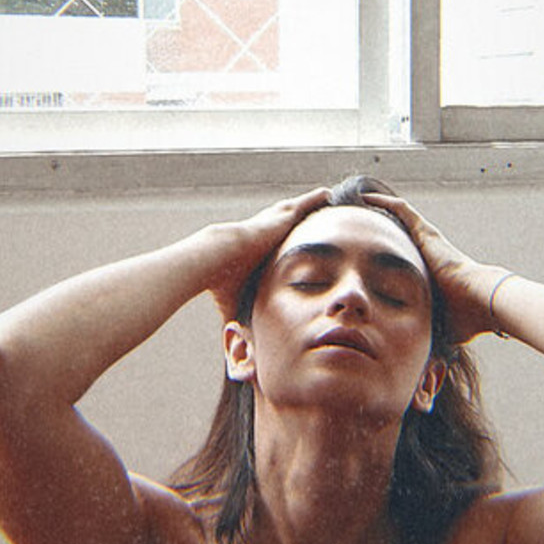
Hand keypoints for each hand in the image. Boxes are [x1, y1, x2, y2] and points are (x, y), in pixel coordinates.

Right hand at [205, 188, 333, 319]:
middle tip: (310, 214)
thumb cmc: (221, 282)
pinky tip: (327, 193)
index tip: (291, 243)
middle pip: (285, 221)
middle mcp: (265, 232)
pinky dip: (315, 198)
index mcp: (256, 249)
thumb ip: (241, 320)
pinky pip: (304, 204)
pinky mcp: (281, 215)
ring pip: (296, 210)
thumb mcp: (236, 303)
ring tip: (324, 198)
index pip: (272, 243)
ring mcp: (273, 222)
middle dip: (297, 216)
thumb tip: (238, 350)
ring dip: (309, 204)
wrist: (216, 258)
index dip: (281, 240)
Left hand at [362, 192, 509, 342]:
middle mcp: (427, 253)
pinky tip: (365, 197)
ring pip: (397, 219)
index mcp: (426, 274)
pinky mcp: (427, 233)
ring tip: (354, 206)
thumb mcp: (435, 327)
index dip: (383, 257)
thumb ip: (423, 336)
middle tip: (353, 227)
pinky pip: (401, 211)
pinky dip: (384, 203)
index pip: (400, 262)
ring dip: (376, 212)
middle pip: (397, 236)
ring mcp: (428, 241)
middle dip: (376, 231)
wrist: (483, 302)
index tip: (365, 256)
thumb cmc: (464, 319)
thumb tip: (415, 365)